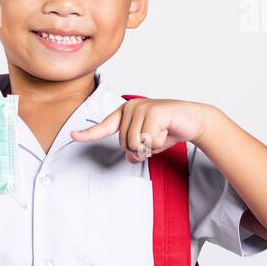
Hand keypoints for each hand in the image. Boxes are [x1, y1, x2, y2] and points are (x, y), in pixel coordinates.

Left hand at [70, 99, 214, 163]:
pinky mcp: (153, 111)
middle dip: (140, 148)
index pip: (103, 126)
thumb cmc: (169, 129)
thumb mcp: (150, 144)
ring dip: (149, 145)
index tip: (73, 136)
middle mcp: (130, 108)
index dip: (88, 133)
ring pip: (134, 143)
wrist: (193, 120)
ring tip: (160, 133)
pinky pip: (148, 139)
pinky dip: (158, 142)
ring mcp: (141, 107)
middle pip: (124, 143)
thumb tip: (130, 158)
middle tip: (155, 137)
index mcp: (125, 114)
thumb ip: (137, 150)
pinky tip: (166, 130)